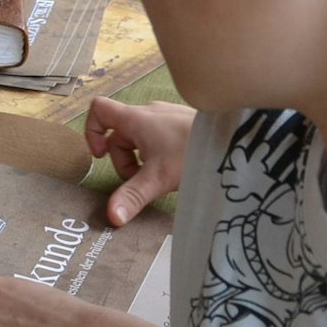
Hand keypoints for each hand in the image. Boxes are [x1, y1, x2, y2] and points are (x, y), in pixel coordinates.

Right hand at [83, 98, 195, 225]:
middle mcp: (149, 112)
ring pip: (141, 136)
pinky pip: (160, 135)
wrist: (234, 140)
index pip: (99, 109)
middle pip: (121, 132)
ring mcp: (168, 116)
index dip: (92, 131)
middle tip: (140, 181)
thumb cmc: (191, 152)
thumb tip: (112, 217)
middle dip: (124, 159)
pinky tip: (177, 168)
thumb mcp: (158, 178)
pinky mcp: (183, 123)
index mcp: (135, 118)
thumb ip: (132, 196)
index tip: (101, 156)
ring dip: (142, 158)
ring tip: (161, 177)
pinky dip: (159, 152)